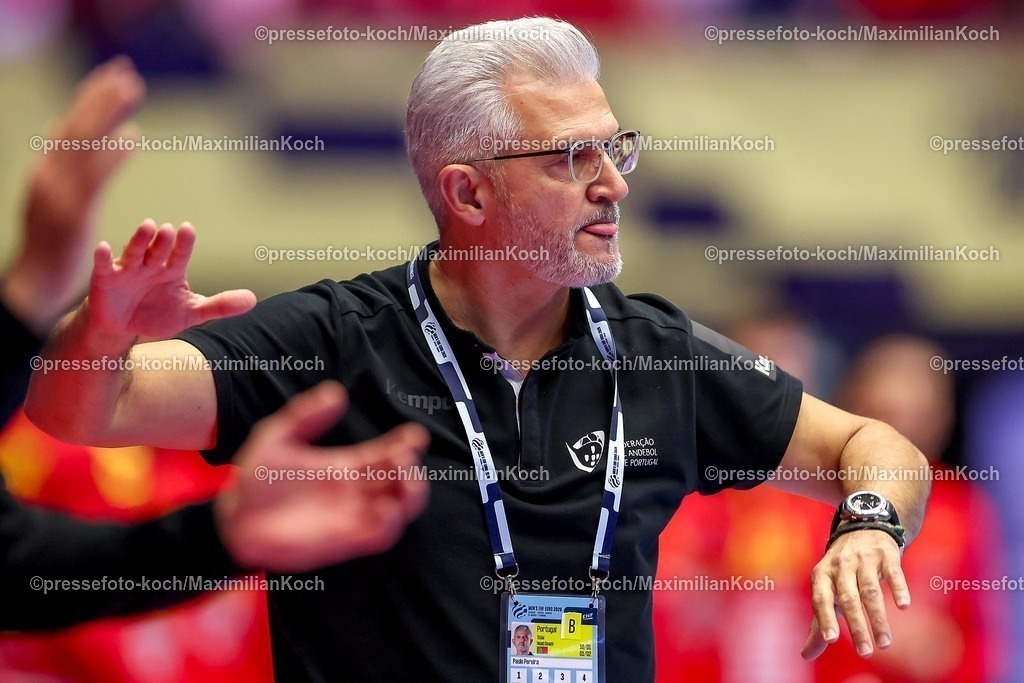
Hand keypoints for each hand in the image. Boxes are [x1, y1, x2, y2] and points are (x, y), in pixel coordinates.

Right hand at [3, 57, 143, 333]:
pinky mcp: (74, 211)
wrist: (38, 282)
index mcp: (47, 169)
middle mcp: (49, 174)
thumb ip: (58, 163)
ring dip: (109, 113)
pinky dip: (113, 153)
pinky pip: (96, 176)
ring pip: (86, 143)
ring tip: (132, 89)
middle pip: (79, 125)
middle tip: (127, 71)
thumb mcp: (52, 195)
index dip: (91, 97)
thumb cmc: (52, 244)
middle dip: (102, 95)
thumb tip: (60, 127)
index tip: (112, 74)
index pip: (71, 124)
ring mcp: (60, 192)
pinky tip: (133, 136)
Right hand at [87, 220, 255, 339]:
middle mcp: (150, 265)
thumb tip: (253, 299)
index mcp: (172, 270)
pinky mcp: (106, 279)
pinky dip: (102, 257)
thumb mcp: (192, 312)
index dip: (184, 243)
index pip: (180, 254)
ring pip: (135, 253)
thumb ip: (220, 305)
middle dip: (163, 241)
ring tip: (148, 225)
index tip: (189, 229)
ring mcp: (128, 270)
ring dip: (140, 240)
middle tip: (169, 229)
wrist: (125, 328)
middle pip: (158, 250)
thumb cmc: (159, 313)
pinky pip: (103, 267)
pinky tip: (103, 247)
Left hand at [215, 381, 430, 571]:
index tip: (414, 435)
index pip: (386, 454)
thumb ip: (306, 415)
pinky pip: (376, 537)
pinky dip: (389, 525)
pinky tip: (385, 511)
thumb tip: (336, 392)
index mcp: (346, 465)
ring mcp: (351, 517)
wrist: (233, 517)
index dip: (406, 444)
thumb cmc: (257, 477)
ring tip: (407, 485)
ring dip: (410, 499)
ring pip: (397, 510)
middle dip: (412, 471)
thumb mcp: (278, 436)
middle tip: (406, 460)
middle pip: (400, 482)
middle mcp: (355, 492)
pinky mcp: (342, 541)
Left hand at [801, 529, 910, 659]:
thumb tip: (806, 654)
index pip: (821, 598)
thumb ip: (819, 621)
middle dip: (857, 626)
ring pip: (870, 590)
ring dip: (878, 618)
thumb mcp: (827, 589)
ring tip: (885, 643)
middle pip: (848, 598)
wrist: (862, 529)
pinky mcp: (886, 554)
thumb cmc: (841, 570)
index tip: (830, 640)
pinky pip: (893, 572)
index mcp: (822, 574)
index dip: (824, 618)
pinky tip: (903, 606)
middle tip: (865, 652)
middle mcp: (841, 565)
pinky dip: (898, 588)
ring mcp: (864, 559)